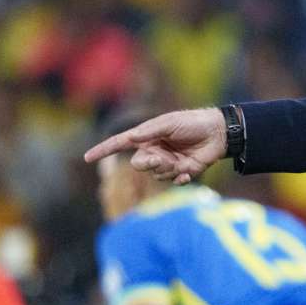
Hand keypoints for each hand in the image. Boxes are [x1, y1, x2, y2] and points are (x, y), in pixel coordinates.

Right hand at [83, 108, 226, 183]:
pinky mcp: (181, 173)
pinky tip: (189, 170)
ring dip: (168, 169)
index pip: (121, 144)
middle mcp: (154, 151)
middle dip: (149, 163)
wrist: (218, 133)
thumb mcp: (170, 123)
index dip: (104, 150)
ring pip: (157, 175)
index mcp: (147, 137)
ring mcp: (167, 163)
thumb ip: (150, 131)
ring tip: (181, 160)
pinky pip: (173, 182)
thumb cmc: (192, 123)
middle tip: (163, 158)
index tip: (87, 157)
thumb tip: (130, 136)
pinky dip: (180, 178)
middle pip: (139, 164)